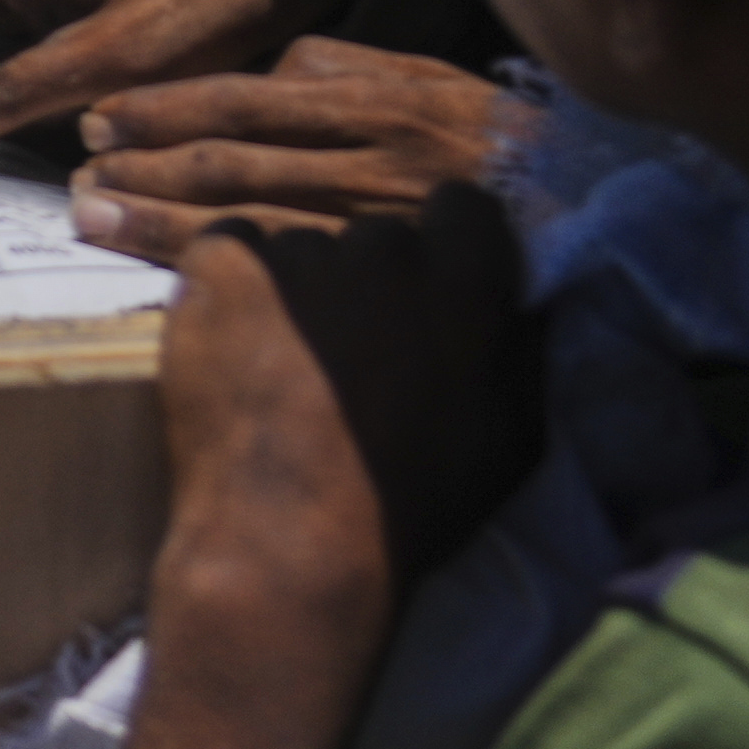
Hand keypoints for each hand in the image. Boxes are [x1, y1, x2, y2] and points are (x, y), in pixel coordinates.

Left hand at [71, 42, 520, 264]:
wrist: (598, 237)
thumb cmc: (514, 165)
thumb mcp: (449, 94)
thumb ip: (359, 69)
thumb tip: (275, 66)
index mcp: (391, 107)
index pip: (251, 101)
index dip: (168, 109)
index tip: (107, 118)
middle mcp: (379, 168)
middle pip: (232, 157)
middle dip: (143, 160)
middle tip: (81, 163)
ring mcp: (377, 238)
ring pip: (241, 216)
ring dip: (154, 213)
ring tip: (89, 209)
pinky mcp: (377, 299)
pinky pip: (273, 276)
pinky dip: (200, 265)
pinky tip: (142, 257)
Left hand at [150, 196, 536, 662]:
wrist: (293, 543)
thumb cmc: (414, 507)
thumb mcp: (513, 437)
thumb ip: (521, 349)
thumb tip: (526, 299)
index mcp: (467, 281)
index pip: (462, 205)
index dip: (444, 244)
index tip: (426, 291)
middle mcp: (386, 250)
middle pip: (375, 235)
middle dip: (367, 280)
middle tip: (349, 350)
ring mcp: (299, 256)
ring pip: (299, 250)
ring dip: (296, 292)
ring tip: (282, 366)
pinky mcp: (222, 268)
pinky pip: (228, 249)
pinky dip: (228, 286)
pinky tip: (233, 345)